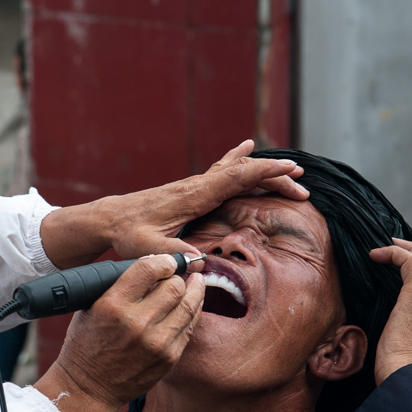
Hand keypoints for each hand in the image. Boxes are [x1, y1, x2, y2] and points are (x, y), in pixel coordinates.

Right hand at [34, 254, 206, 411]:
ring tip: (195, 281)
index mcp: (112, 305)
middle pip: (174, 286)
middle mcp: (137, 323)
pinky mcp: (169, 358)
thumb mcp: (92, 307)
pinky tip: (191, 304)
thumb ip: (120, 286)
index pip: (149, 268)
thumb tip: (152, 266)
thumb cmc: (87, 344)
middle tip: (179, 273)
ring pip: (189, 305)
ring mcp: (156, 343)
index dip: (163, 260)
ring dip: (194, 289)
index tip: (166, 260)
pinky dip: (192, 312)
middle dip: (178, 275)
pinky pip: (190, 327)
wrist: (88, 388)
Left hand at [41, 140, 307, 268]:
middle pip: (242, 172)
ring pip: (235, 171)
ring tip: (292, 174)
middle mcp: (196, 185)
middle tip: (302, 182)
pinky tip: (248, 149)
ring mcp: (194, 185)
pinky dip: (240, 162)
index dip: (264, 171)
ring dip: (263, 171)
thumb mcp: (147, 249)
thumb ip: (173, 254)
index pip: (234, 178)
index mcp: (192, 196)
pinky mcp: (190, 189)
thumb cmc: (128, 233)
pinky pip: (222, 172)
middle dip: (273, 174)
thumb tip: (199, 262)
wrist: (109, 219)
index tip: (290, 167)